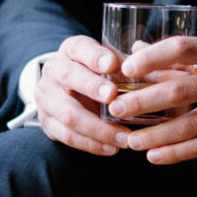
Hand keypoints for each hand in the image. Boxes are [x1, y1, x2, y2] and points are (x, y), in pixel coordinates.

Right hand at [34, 34, 131, 155]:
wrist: (66, 90)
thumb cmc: (96, 74)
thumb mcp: (108, 62)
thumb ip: (124, 64)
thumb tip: (150, 71)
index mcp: (70, 50)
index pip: (79, 47)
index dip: (94, 56)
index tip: (112, 64)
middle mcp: (53, 70)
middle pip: (68, 76)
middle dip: (91, 88)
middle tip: (113, 98)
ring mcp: (47, 98)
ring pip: (69, 114)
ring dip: (99, 128)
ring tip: (124, 137)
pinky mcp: (47, 122)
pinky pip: (68, 136)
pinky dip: (92, 144)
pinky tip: (112, 148)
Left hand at [109, 37, 196, 164]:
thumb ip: (182, 57)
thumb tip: (136, 50)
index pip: (182, 48)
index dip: (151, 57)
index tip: (126, 67)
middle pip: (178, 91)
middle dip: (141, 102)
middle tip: (115, 109)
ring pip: (187, 125)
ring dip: (154, 135)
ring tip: (130, 141)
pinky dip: (175, 153)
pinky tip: (154, 156)